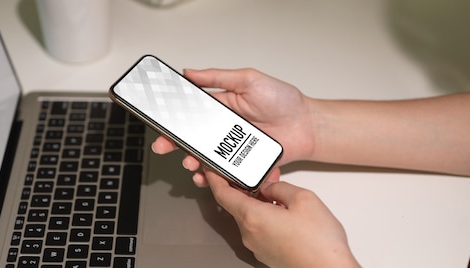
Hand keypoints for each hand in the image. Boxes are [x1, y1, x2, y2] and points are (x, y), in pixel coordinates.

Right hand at [152, 68, 314, 186]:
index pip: (191, 114)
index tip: (161, 124)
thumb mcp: (249, 80)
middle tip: (164, 146)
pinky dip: (214, 178)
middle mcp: (224, 129)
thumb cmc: (284, 100)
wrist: (308, 126)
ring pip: (205, 158)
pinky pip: (224, 173)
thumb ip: (218, 77)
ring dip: (194, 162)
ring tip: (190, 163)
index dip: (175, 120)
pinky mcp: (243, 163)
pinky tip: (208, 177)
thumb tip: (190, 72)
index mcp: (221, 107)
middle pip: (194, 139)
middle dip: (176, 144)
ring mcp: (233, 148)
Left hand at [205, 169, 359, 267]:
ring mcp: (257, 246)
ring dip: (259, 202)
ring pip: (250, 217)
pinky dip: (265, 216)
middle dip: (247, 188)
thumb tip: (270, 186)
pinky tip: (283, 212)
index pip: (222, 194)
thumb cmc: (319, 243)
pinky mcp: (266, 254)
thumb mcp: (303, 198)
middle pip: (237, 205)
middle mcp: (249, 234)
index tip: (211, 169)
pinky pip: (259, 229)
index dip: (215, 178)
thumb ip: (280, 187)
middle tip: (262, 175)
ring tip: (280, 193)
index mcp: (253, 217)